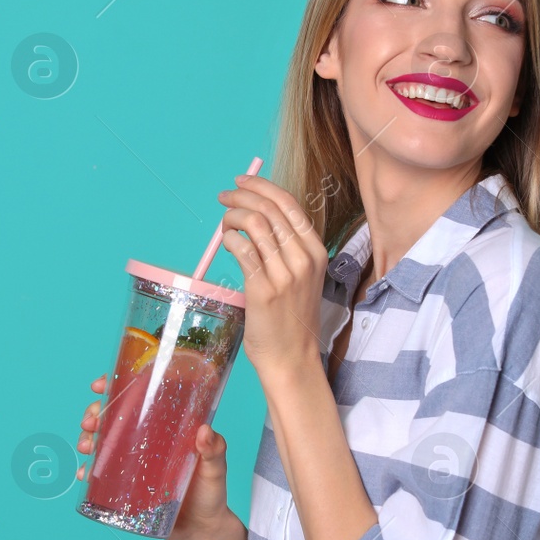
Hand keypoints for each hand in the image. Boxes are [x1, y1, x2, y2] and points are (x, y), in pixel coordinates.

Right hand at [76, 374, 232, 539]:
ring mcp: (134, 463)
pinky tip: (85, 472)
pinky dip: (89, 471)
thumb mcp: (215, 469)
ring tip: (86, 445)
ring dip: (87, 439)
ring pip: (103, 443)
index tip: (100, 384)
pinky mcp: (126, 487)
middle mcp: (147, 441)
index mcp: (167, 427)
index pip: (139, 397)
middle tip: (90, 421)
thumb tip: (205, 431)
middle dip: (94, 414)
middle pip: (114, 418)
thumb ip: (214, 451)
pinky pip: (101, 475)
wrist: (202, 532)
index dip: (116, 386)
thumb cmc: (211, 494)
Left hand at [216, 173, 326, 375]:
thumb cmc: (291, 317)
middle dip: (242, 195)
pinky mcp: (264, 288)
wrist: (292, 357)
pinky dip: (229, 238)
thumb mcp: (300, 276)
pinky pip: (242, 248)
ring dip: (233, 216)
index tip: (242, 182)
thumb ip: (285, 248)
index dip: (262, 187)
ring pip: (255, 223)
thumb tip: (255, 216)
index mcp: (315, 250)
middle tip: (224, 196)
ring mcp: (285, 273)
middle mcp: (303, 258)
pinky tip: (226, 242)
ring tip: (224, 224)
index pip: (288, 203)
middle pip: (269, 208)